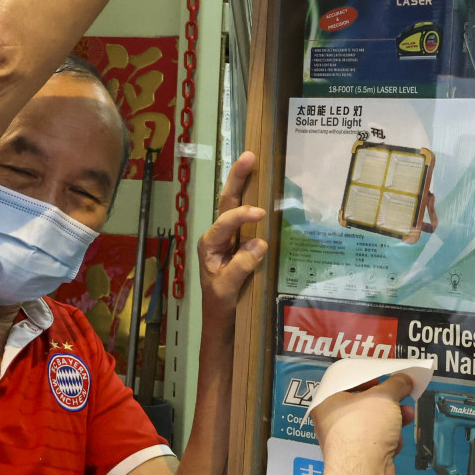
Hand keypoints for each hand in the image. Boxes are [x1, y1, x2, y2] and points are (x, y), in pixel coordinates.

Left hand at [197, 152, 268, 315]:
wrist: (221, 318)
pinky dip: (254, 199)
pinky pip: (247, 218)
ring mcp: (229, 237)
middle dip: (236, 178)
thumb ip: (241, 266)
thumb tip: (260, 242)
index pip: (225, 222)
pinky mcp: (240, 242)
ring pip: (234, 204)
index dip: (242, 214)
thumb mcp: (228, 288)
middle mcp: (217, 235)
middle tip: (249, 155)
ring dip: (243, 182)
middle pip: (226, 201)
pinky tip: (265, 186)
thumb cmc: (220, 304)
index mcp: (209, 244)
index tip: (260, 213)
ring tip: (253, 159)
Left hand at [311, 373, 415, 474]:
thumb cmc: (365, 426)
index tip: (385, 375)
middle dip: (387, 400)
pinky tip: (396, 441)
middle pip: (363, 402)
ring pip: (373, 422)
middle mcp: (332, 420)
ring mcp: (346, 441)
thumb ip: (396, 383)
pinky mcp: (360, 457)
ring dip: (393, 418)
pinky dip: (388, 439)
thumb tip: (406, 378)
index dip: (368, 375)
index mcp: (327, 401)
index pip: (346, 381)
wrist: (363, 473)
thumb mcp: (384, 396)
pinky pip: (377, 440)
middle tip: (401, 394)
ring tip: (407, 415)